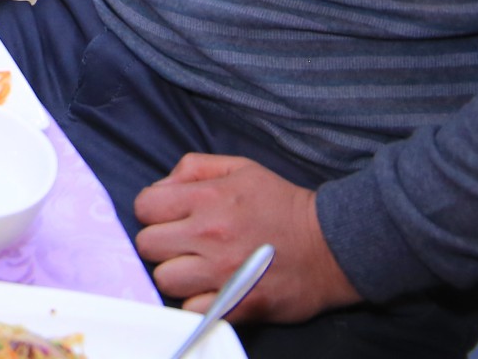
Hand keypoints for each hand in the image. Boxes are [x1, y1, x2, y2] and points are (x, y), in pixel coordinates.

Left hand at [133, 155, 360, 323]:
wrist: (333, 246)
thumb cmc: (283, 205)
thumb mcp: (241, 168)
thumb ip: (194, 168)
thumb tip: (161, 187)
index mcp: (207, 198)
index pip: (144, 206)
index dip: (153, 212)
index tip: (169, 218)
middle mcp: (209, 234)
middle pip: (148, 245)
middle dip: (161, 244)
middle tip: (183, 245)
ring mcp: (223, 272)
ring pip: (165, 279)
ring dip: (177, 275)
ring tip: (197, 269)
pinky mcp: (238, 304)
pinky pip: (191, 308)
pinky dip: (197, 302)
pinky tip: (213, 290)